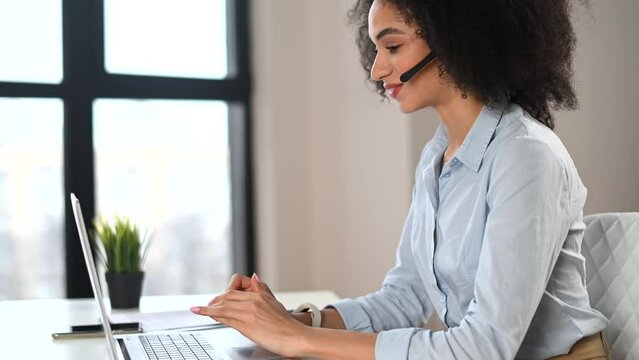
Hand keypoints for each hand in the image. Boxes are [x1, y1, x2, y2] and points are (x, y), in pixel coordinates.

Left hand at [191, 274, 306, 356]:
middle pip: (228, 296)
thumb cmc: (286, 324)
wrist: (294, 337)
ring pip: (224, 305)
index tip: (218, 299)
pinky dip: (212, 315)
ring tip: (198, 310)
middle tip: (206, 307)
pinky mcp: (246, 324)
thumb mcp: (274, 302)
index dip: (225, 293)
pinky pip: (225, 317)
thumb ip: (262, 290)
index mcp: (259, 294)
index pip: (236, 288)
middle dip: (215, 301)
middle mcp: (253, 300)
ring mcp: (249, 311)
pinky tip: (205, 314)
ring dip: (208, 308)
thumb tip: (254, 277)